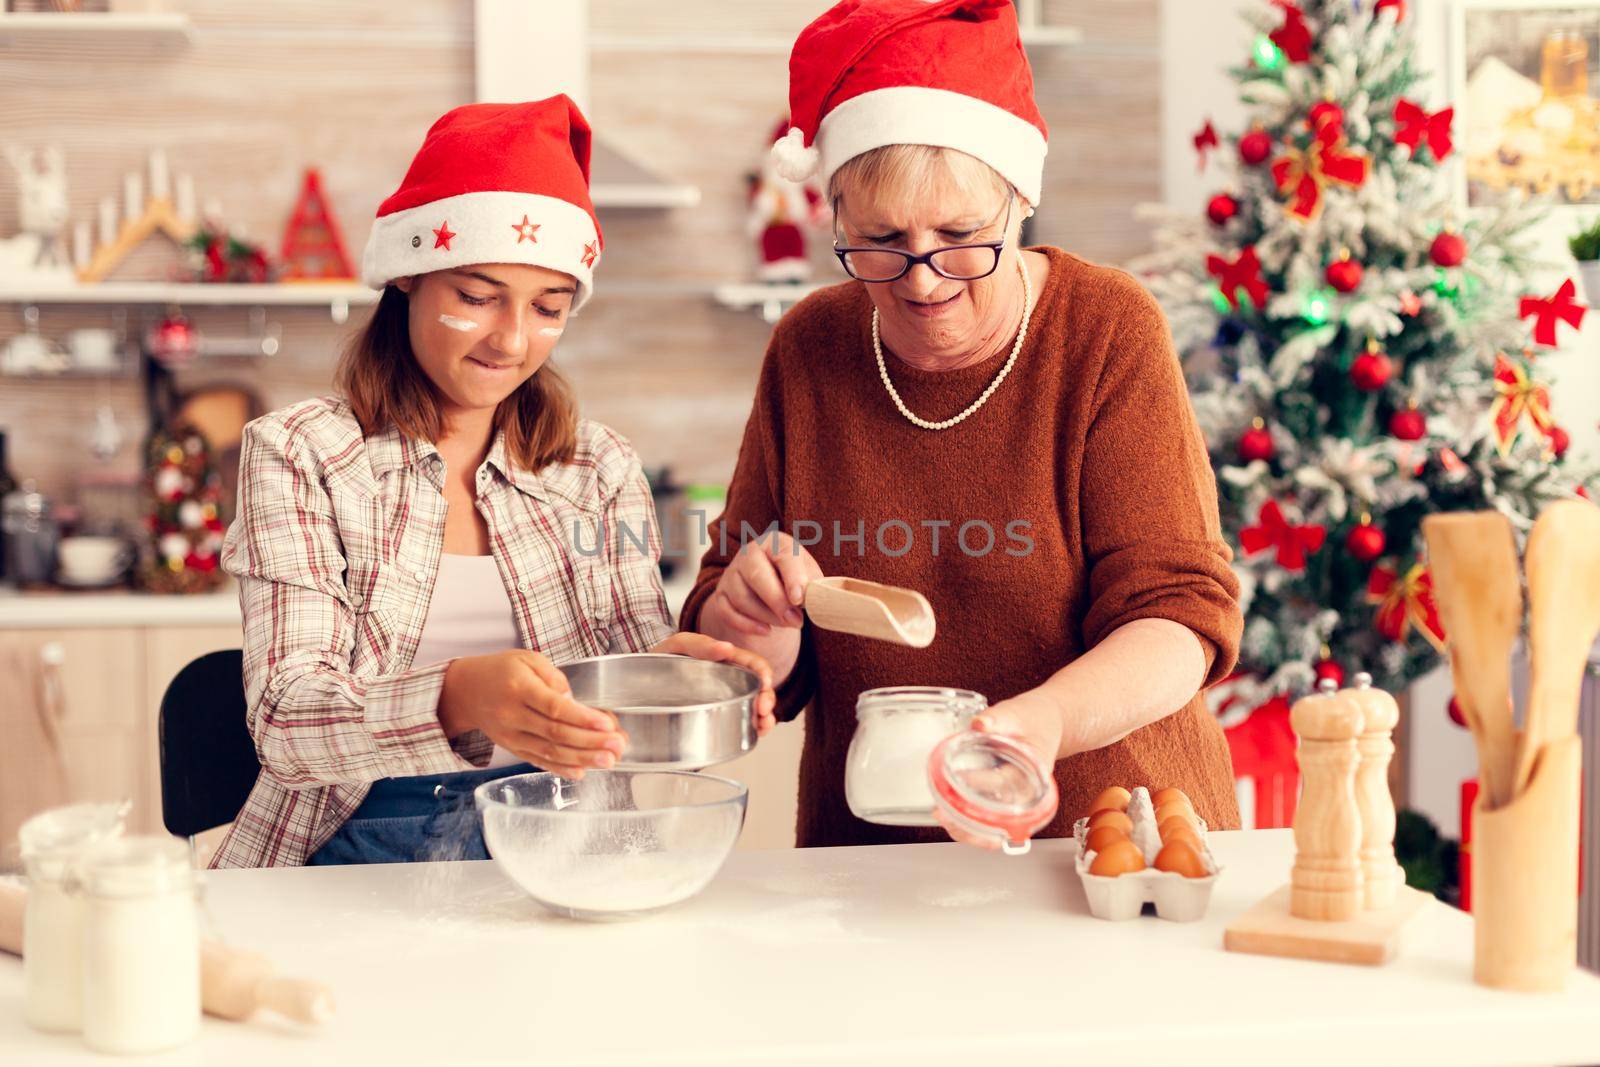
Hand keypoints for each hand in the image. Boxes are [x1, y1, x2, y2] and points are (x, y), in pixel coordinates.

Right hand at [437, 650, 624, 778]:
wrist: (466, 691)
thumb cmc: (501, 670)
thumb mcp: (528, 659)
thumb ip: (554, 678)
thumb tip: (574, 702)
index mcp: (519, 688)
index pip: (554, 707)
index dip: (582, 718)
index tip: (607, 724)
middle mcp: (512, 715)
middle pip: (556, 733)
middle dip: (590, 742)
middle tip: (617, 745)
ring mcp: (511, 736)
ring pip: (550, 752)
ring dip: (582, 759)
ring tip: (609, 760)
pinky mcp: (512, 748)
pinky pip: (538, 761)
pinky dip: (561, 769)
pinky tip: (583, 771)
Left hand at [651, 632, 777, 736]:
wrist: (638, 686)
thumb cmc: (660, 661)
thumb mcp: (677, 645)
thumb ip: (699, 644)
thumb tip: (727, 648)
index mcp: (724, 660)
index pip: (752, 663)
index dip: (763, 671)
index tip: (764, 683)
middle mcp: (729, 681)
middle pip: (758, 688)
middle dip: (768, 697)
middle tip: (763, 708)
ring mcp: (725, 701)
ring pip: (754, 707)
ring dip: (766, 716)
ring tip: (764, 724)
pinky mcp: (717, 719)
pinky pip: (741, 723)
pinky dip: (754, 729)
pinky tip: (757, 731)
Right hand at [705, 531, 823, 637]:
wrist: (766, 588)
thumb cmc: (791, 579)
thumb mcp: (807, 574)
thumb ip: (812, 582)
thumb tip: (816, 594)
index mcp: (773, 542)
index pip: (782, 554)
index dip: (792, 576)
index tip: (799, 598)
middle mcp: (747, 554)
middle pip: (756, 576)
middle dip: (777, 601)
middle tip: (797, 621)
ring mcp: (731, 575)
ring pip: (742, 598)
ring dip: (767, 616)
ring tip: (788, 625)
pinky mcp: (720, 596)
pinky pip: (727, 612)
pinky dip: (746, 625)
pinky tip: (766, 631)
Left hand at [934, 691, 1062, 851]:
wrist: (1048, 722)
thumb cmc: (1035, 719)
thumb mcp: (1016, 713)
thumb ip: (997, 718)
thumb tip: (980, 723)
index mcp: (1035, 770)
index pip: (1006, 782)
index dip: (980, 783)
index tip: (958, 780)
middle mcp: (1028, 791)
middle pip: (1003, 820)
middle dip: (971, 821)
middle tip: (944, 812)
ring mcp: (1018, 799)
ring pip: (997, 828)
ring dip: (969, 828)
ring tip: (943, 817)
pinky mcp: (1008, 800)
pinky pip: (992, 821)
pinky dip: (972, 823)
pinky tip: (951, 816)